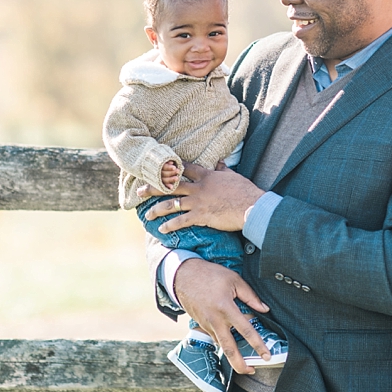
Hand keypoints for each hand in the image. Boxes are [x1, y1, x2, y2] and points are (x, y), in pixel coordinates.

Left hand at [138, 162, 264, 233]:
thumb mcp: (234, 176)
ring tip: (147, 214)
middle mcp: (198, 187)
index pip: (185, 168)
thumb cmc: (245, 191)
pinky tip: (162, 229)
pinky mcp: (201, 215)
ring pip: (172, 204)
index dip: (171, 167)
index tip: (159, 167)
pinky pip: (181, 221)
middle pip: (171, 185)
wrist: (251, 206)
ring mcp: (198, 202)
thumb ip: (223, 169)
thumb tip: (220, 162)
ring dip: (157, 209)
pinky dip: (170, 225)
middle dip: (153, 187)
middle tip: (139, 190)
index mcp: (207, 176)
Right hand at [175, 258, 271, 374]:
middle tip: (252, 371)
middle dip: (240, 364)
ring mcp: (207, 325)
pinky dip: (225, 342)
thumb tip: (264, 309)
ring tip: (245, 362)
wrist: (183, 277)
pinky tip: (232, 344)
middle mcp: (216, 321)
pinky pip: (216, 337)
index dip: (258, 344)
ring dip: (233, 355)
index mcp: (226, 308)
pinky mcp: (202, 325)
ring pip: (222, 345)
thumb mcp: (234, 280)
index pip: (246, 330)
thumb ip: (251, 296)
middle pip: (229, 349)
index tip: (266, 355)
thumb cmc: (210, 275)